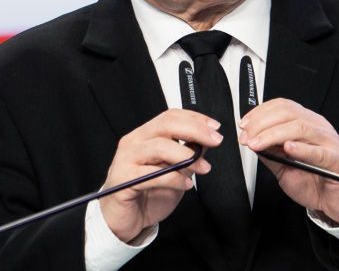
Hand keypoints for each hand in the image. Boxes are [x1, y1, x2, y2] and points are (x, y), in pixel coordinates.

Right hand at [99, 109, 222, 242]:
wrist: (124, 220)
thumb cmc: (147, 194)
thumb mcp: (173, 170)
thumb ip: (187, 153)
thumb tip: (206, 140)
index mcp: (145, 136)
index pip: (170, 117)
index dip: (194, 119)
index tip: (214, 126)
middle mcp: (134, 142)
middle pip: (166, 125)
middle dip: (195, 130)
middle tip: (215, 140)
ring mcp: (126, 159)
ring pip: (160, 147)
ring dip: (187, 156)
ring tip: (203, 168)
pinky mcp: (124, 179)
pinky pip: (153, 175)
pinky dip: (174, 179)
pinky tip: (186, 185)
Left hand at [239, 98, 338, 224]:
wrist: (338, 201)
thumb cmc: (316, 181)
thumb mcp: (285, 166)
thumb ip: (270, 153)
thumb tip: (251, 141)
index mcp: (307, 124)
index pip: (283, 106)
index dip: (260, 113)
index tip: (244, 125)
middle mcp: (318, 128)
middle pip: (288, 113)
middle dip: (262, 123)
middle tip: (247, 137)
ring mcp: (329, 142)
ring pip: (300, 127)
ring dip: (273, 134)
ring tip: (258, 144)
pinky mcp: (337, 160)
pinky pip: (319, 151)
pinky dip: (302, 148)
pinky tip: (288, 149)